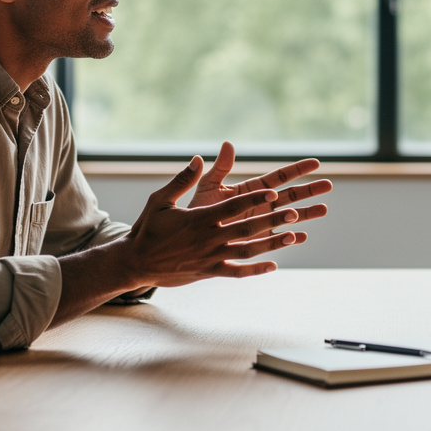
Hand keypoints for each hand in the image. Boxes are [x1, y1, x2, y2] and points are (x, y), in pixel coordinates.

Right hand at [118, 156, 315, 288]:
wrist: (135, 263)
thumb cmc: (148, 228)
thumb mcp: (161, 200)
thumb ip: (182, 179)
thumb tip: (198, 157)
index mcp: (199, 218)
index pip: (233, 205)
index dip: (255, 197)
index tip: (274, 190)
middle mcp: (208, 238)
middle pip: (246, 227)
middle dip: (272, 220)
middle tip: (294, 212)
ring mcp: (210, 258)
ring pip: (247, 251)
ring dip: (271, 244)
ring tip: (293, 236)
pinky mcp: (208, 273)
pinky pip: (236, 272)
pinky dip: (256, 270)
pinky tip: (274, 265)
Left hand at [187, 141, 330, 226]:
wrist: (189, 235)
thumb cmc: (197, 209)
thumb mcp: (209, 187)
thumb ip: (221, 168)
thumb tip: (228, 144)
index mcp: (254, 189)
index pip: (280, 176)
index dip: (297, 169)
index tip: (316, 162)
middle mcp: (262, 205)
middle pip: (291, 196)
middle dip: (309, 190)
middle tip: (328, 185)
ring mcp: (262, 223)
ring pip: (289, 217)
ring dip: (306, 214)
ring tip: (324, 209)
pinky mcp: (258, 241)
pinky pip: (277, 240)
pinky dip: (289, 238)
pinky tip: (301, 236)